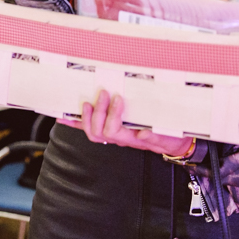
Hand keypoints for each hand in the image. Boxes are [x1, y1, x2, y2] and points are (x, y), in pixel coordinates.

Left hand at [59, 89, 192, 155]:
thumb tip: (143, 133)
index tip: (117, 98)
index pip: (113, 130)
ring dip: (85, 117)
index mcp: (130, 138)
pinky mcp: (112, 130)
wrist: (173, 144)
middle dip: (97, 112)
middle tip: (102, 93)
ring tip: (86, 102)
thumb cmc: (169, 138)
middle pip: (98, 131)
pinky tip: (66, 116)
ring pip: (92, 132)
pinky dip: (76, 122)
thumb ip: (156, 136)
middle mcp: (119, 138)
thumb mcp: (166, 137)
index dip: (112, 115)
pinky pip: (91, 128)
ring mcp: (114, 135)